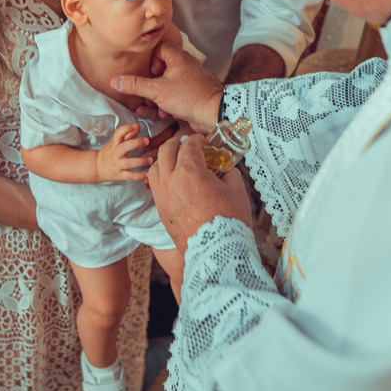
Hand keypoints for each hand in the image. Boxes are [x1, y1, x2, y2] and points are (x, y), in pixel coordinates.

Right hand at [95, 124, 151, 181]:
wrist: (97, 167)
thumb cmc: (109, 153)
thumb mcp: (116, 143)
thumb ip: (128, 135)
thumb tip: (137, 126)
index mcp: (115, 144)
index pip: (118, 134)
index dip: (126, 129)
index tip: (135, 125)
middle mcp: (116, 154)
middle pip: (124, 147)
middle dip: (135, 143)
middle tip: (147, 141)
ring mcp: (117, 165)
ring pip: (128, 163)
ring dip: (140, 161)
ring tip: (151, 160)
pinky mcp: (120, 175)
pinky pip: (130, 176)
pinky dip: (139, 176)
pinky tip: (147, 174)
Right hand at [112, 42, 223, 132]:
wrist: (213, 114)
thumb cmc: (188, 97)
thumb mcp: (157, 91)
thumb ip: (135, 85)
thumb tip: (115, 81)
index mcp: (179, 58)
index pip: (161, 49)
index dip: (152, 61)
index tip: (149, 74)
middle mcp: (187, 66)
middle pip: (163, 69)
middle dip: (152, 85)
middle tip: (147, 93)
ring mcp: (191, 80)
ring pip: (169, 84)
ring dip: (158, 97)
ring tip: (153, 107)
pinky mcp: (194, 93)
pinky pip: (177, 95)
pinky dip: (169, 103)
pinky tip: (164, 114)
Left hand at [147, 134, 252, 251]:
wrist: (216, 251)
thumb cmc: (228, 221)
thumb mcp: (236, 190)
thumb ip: (229, 174)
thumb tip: (226, 170)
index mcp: (190, 171)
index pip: (189, 146)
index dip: (196, 140)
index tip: (202, 141)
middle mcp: (171, 181)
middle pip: (167, 151)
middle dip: (177, 143)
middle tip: (186, 143)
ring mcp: (163, 196)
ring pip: (155, 168)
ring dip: (164, 160)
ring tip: (175, 160)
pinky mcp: (160, 210)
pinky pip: (155, 187)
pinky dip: (161, 178)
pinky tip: (172, 181)